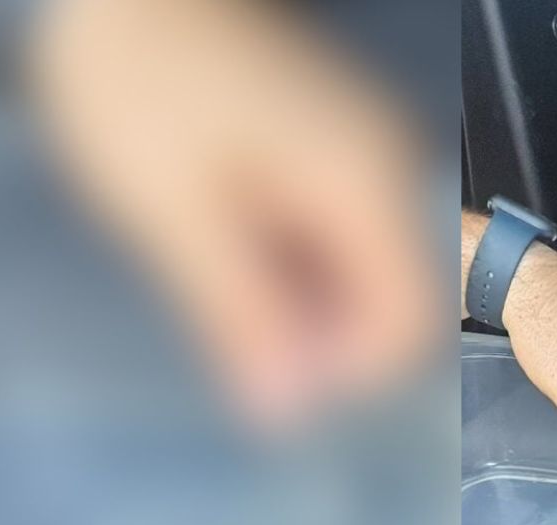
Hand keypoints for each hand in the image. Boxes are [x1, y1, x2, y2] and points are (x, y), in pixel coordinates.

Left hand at [26, 0, 435, 428]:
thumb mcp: (178, 214)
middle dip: (326, 338)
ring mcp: (370, 153)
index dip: (352, 373)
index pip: (412, 324)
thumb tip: (286, 410)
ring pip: (370, 269)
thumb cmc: (144, 82)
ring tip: (224, 282)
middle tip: (236, 338)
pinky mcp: (340, 146)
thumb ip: (242, 314)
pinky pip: (346, 231)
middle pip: (398, 299)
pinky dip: (299, 261)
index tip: (277, 382)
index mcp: (367, 186)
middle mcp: (391, 169)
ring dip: (307, 301)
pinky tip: (236, 248)